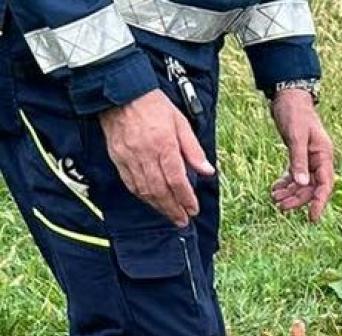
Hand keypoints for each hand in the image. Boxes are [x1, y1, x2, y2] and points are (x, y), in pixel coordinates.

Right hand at [99, 91, 213, 226]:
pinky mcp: (117, 156)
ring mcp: (129, 156)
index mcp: (164, 145)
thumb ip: (194, 150)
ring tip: (170, 215)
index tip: (193, 209)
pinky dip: (142, 195)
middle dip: (173, 209)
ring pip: (144, 189)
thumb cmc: (154, 105)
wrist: (120, 92)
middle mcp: (145, 154)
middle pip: (161, 190)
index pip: (177, 180)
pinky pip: (130, 182)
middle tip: (182, 221)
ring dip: (158, 206)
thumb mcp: (181, 123)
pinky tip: (151, 201)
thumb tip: (208, 171)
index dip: (186, 198)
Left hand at [270, 89, 333, 221]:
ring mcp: (310, 159)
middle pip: (312, 187)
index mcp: (324, 156)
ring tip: (274, 199)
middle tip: (281, 207)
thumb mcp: (296, 136)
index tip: (312, 218)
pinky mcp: (299, 156)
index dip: (319, 203)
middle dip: (298, 199)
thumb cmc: (294, 113)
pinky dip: (286, 183)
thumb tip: (301, 183)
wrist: (289, 96)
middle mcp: (320, 160)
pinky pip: (295, 175)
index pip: (325, 185)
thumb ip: (298, 160)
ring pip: (303, 183)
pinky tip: (275, 188)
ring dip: (290, 193)